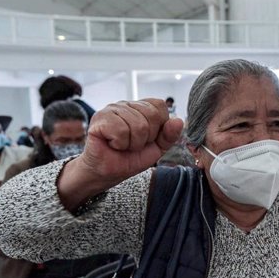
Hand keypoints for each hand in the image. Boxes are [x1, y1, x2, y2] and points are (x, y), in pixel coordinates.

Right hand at [59, 99, 183, 209]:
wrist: (106, 173)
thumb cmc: (129, 158)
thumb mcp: (156, 148)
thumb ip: (169, 135)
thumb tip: (179, 121)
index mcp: (140, 107)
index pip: (160, 106)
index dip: (157, 128)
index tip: (146, 139)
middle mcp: (126, 104)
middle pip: (151, 116)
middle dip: (145, 138)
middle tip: (132, 144)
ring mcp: (112, 109)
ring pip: (137, 125)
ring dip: (132, 143)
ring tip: (122, 145)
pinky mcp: (99, 118)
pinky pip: (121, 130)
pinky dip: (120, 144)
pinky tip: (112, 144)